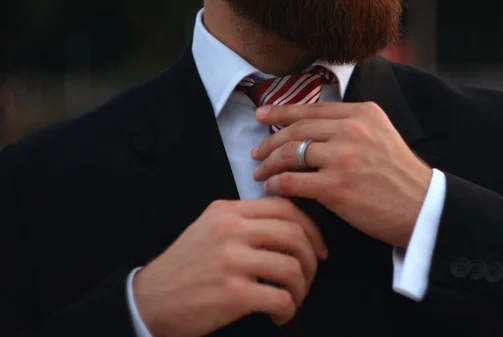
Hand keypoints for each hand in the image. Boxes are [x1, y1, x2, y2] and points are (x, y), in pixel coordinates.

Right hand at [133, 199, 327, 336]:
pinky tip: (279, 315)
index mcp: (228, 211)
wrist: (150, 299)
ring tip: (293, 299)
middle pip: (295, 235)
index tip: (318, 248)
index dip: (311, 228)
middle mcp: (231, 230)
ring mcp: (231, 261)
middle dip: (312, 259)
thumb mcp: (210, 229)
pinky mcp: (232, 294)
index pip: (285, 207)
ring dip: (302, 288)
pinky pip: (281, 298)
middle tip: (309, 277)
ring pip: (292, 267)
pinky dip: (289, 309)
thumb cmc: (185, 266)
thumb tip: (292, 228)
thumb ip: (245, 222)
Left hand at [251, 102, 432, 247]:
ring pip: (289, 154)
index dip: (281, 112)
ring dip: (268, 164)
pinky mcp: (335, 186)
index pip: (312, 109)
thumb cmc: (400, 177)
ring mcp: (343, 157)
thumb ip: (351, 126)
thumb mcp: (381, 135)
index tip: (262, 116)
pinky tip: (270, 188)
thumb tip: (310, 129)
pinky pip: (291, 181)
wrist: (422, 208)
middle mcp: (352, 129)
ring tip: (259, 172)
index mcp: (363, 113)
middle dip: (270, 142)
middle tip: (257, 152)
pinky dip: (275, 184)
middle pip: (296, 130)